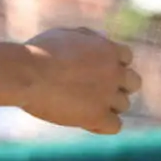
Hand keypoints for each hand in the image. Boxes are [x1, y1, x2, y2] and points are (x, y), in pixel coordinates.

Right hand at [14, 28, 140, 134]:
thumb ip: (87, 38)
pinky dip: (102, 124)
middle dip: (118, 86)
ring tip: (81, 104)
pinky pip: (115, 126)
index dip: (112, 65)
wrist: (27, 73)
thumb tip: (99, 42)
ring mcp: (107, 95)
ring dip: (107, 105)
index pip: (127, 58)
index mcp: (108, 49)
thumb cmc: (39, 52)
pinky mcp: (96, 116)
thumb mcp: (65, 35)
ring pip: (124, 105)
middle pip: (133, 83)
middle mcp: (114, 72)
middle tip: (94, 90)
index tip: (95, 70)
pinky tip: (83, 120)